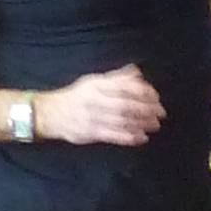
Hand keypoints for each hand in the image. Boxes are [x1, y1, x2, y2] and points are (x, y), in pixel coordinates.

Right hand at [46, 65, 164, 145]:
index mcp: (96, 85)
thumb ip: (116, 77)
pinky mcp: (90, 133)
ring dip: (141, 123)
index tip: (156, 95)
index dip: (143, 91)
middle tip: (161, 112)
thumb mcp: (94, 80)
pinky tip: (142, 137)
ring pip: (121, 121)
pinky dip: (129, 137)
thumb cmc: (77, 96)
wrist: (50, 113)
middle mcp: (94, 100)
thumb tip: (137, 73)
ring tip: (155, 125)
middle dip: (146, 108)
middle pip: (125, 104)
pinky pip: (113, 136)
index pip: (124, 86)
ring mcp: (92, 118)